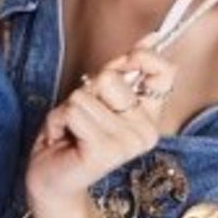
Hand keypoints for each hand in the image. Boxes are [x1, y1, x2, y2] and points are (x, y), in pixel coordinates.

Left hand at [24, 44, 175, 217]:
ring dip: (68, 110)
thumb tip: (151, 38)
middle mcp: (147, 132)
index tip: (123, 62)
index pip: (164, 72)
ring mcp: (128, 144)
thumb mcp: (98, 97)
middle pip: (111, 78)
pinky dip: (59, 121)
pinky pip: (73, 111)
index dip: (139, 58)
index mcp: (150, 116)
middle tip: (83, 118)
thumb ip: (122, 70)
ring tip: (72, 132)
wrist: (53, 179)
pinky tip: (65, 140)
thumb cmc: (73, 136)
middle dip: (86, 91)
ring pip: (84, 95)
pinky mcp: (105, 151)